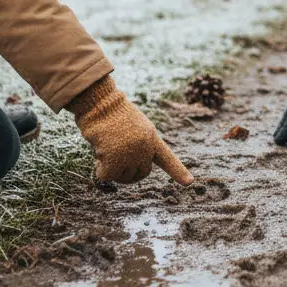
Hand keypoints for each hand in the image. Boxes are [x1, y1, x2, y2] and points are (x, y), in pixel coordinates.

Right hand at [69, 75, 193, 184]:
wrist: (101, 104)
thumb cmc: (112, 112)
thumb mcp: (133, 126)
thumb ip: (138, 144)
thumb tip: (128, 168)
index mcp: (152, 138)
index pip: (167, 158)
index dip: (178, 171)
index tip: (189, 182)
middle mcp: (145, 148)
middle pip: (140, 174)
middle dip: (128, 174)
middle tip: (114, 163)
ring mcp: (131, 155)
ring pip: (123, 177)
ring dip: (112, 170)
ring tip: (105, 151)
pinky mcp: (114, 160)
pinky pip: (106, 176)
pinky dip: (100, 171)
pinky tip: (98, 156)